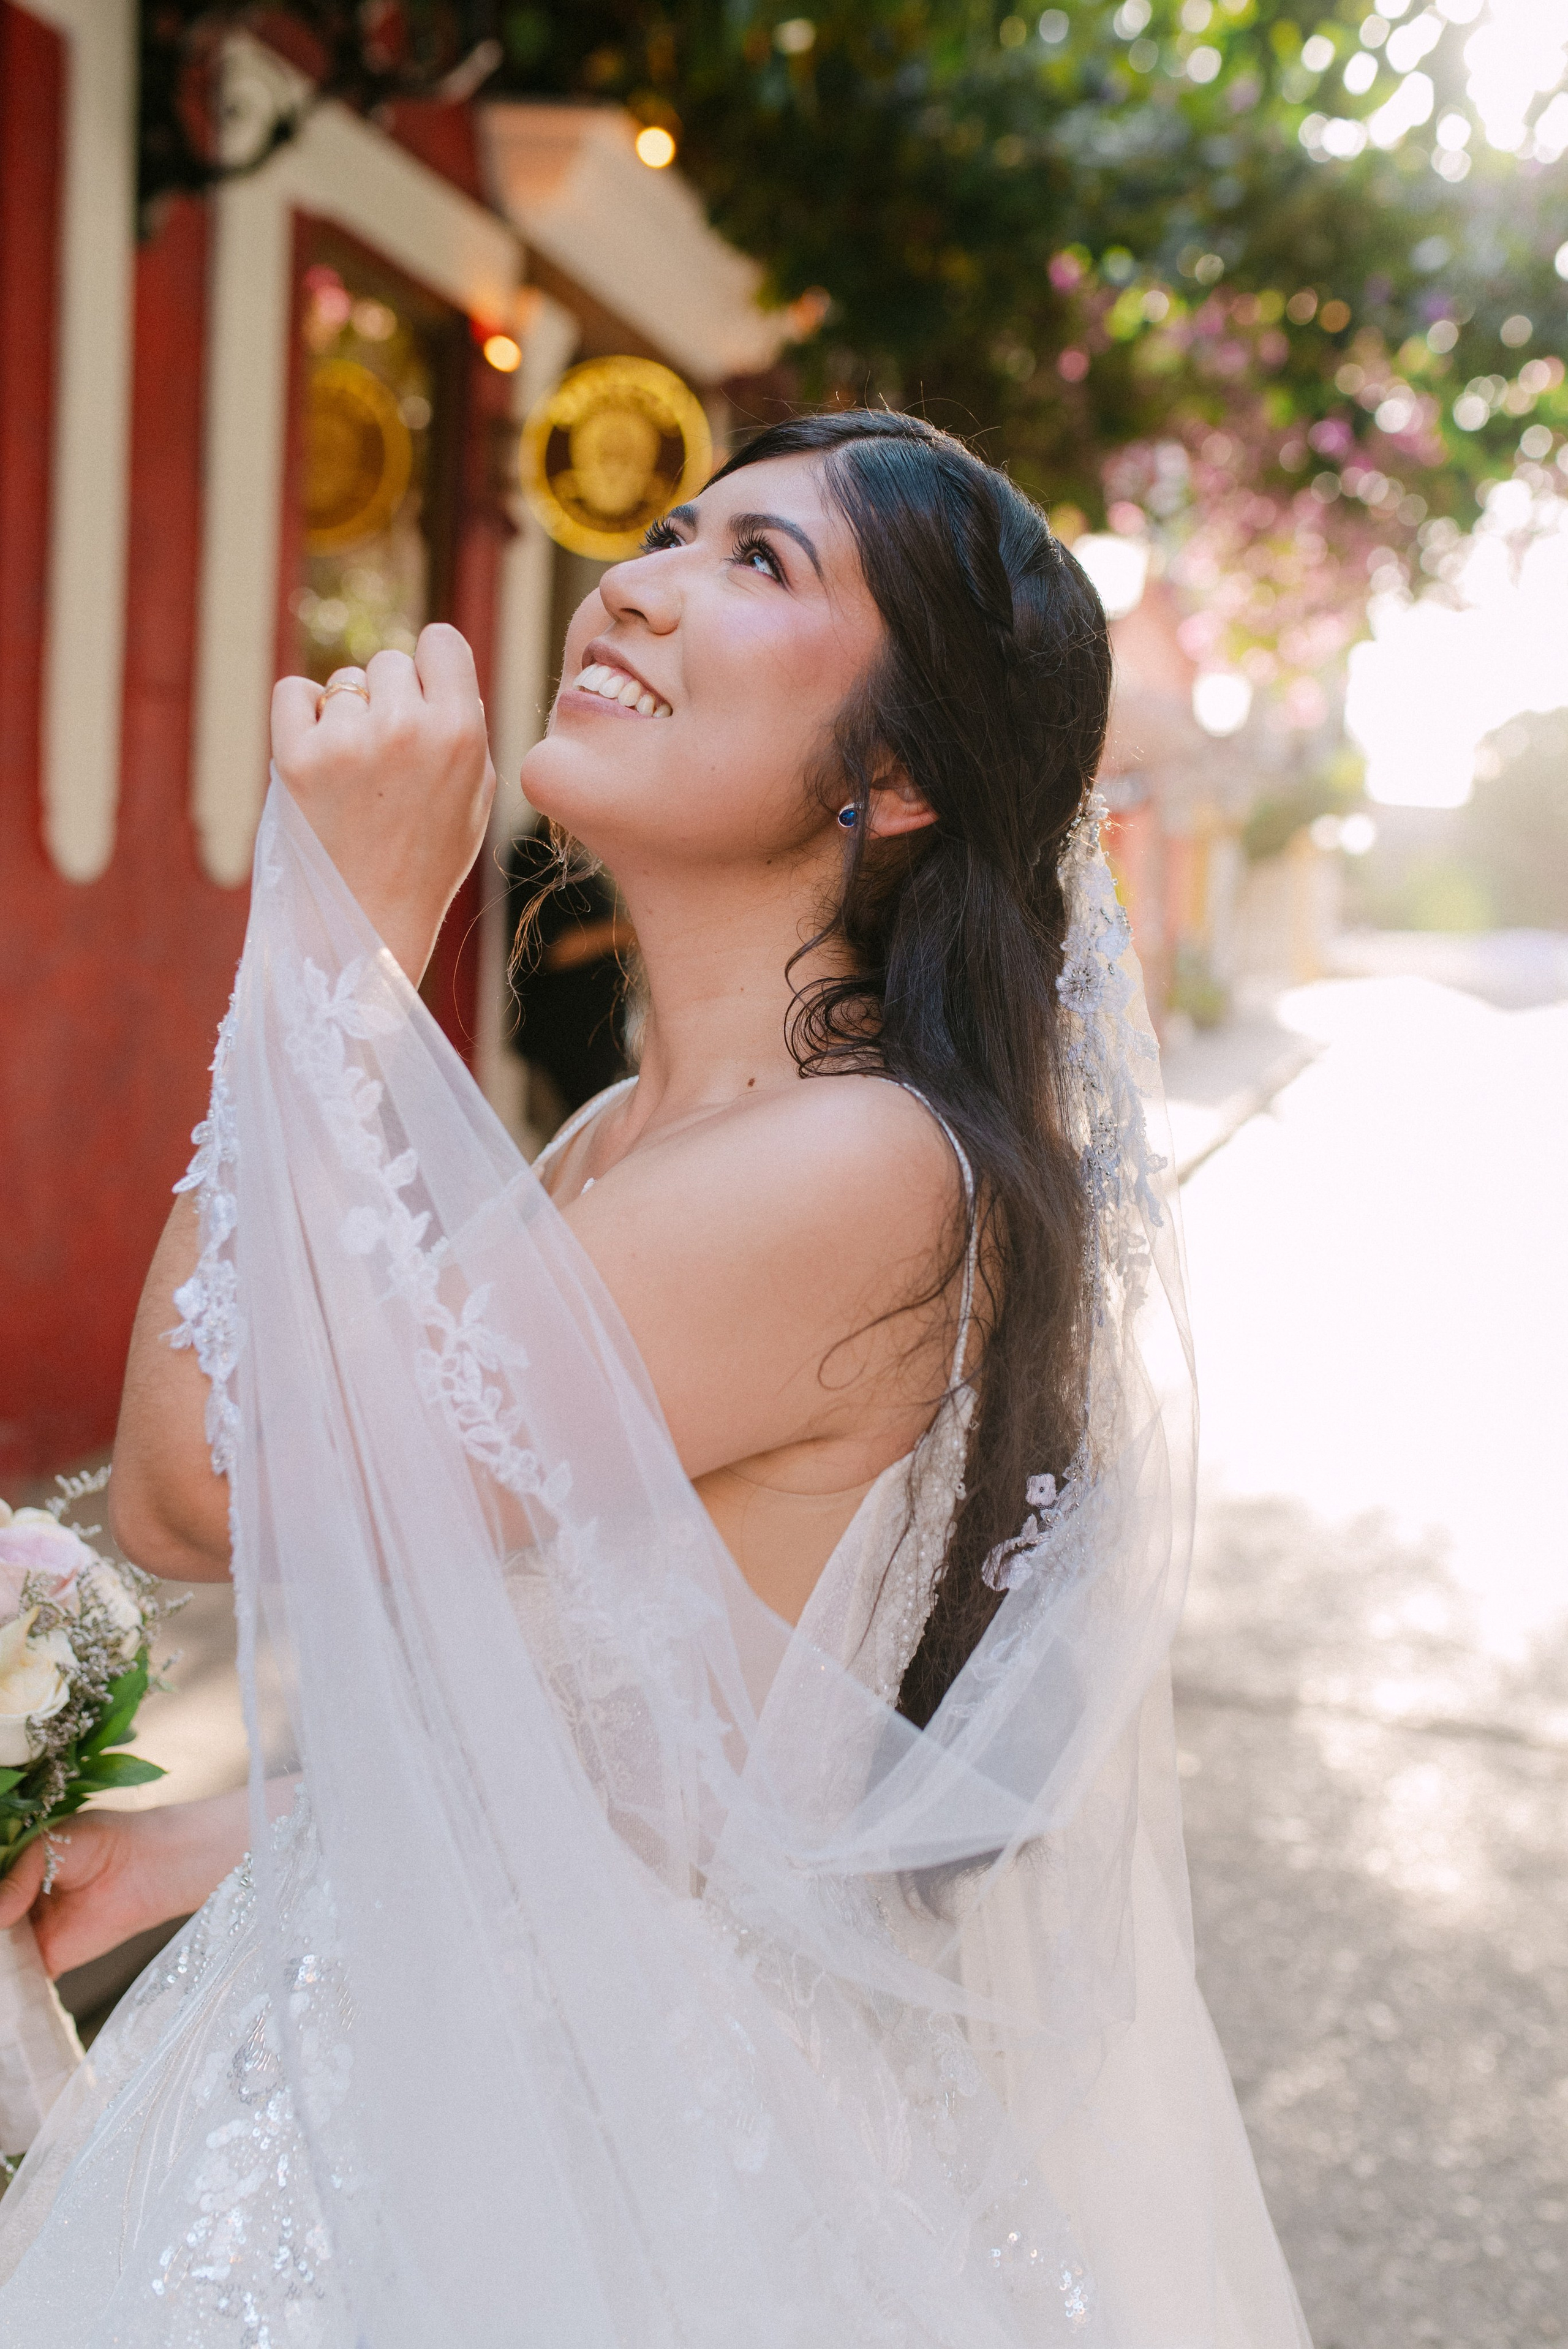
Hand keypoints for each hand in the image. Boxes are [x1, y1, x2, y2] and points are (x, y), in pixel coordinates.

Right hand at [0, 1792, 249, 1978]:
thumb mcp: (50, 1847)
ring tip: (1, 1957)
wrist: (147, 1868)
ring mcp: (22, 1937)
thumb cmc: (100, 1842)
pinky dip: (5, 1992)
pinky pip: (15, 1983)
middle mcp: (8, 1907)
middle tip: (0, 1930)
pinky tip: (4, 1990)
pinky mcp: (44, 1962)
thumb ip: (16, 1878)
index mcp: (5, 1873)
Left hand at [271, 625, 496, 985]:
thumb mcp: (474, 795)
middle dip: (388, 699)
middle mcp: (405, 728)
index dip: (432, 669)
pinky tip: (317, 754)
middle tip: (387, 758)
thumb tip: (436, 672)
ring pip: (343, 683)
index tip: (425, 700)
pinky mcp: (295, 757)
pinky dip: (300, 715)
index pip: (442, 641)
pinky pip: (293, 693)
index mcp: (460, 733)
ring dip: (346, 715)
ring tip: (355, 775)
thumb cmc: (427, 861)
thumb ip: (463, 726)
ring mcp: (347, 741)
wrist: (368, 923)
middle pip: (390, 662)